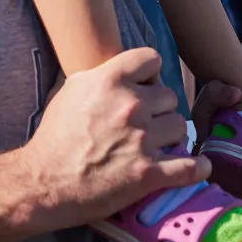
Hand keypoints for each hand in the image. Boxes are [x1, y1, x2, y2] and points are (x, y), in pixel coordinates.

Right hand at [20, 48, 205, 228]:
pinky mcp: (149, 173)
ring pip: (180, 127)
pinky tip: (198, 166)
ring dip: (171, 136)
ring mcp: (142, 139)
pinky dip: (197, 167)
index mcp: (110, 81)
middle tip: (146, 123)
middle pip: (169, 95)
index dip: (149, 73)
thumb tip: (121, 70)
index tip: (145, 86)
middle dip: (159, 109)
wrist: (43, 182)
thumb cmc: (53, 137)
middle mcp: (130, 105)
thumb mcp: (71, 90)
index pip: (151, 59)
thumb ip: (100, 75)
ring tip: (158, 145)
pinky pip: (190, 166)